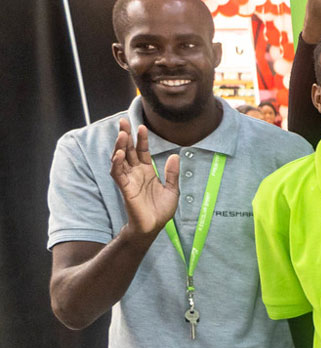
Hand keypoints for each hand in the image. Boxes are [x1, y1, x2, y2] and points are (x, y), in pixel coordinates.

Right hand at [109, 118, 178, 237]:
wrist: (154, 227)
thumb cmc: (161, 210)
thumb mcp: (172, 190)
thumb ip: (172, 173)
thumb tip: (175, 155)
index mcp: (147, 171)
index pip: (142, 151)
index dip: (141, 139)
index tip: (142, 126)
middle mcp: (136, 172)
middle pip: (128, 150)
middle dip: (125, 136)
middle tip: (122, 121)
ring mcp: (129, 179)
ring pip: (120, 159)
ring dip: (120, 146)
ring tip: (121, 134)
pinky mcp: (124, 188)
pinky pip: (117, 173)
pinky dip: (117, 163)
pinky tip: (118, 154)